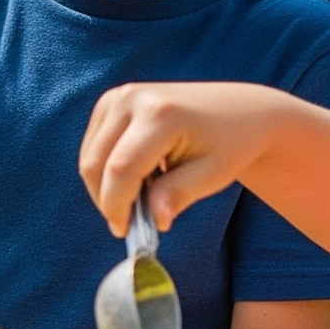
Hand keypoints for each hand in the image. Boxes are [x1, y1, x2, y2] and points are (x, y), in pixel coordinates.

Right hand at [79, 81, 285, 237]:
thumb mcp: (212, 175)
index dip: (116, 205)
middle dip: (107, 199)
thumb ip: (178, 195)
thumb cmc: (230, 143)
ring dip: (104, 187)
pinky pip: (93, 147)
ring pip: (89, 157)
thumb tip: (154, 220)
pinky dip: (105, 171)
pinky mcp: (110, 101)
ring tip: (137, 198)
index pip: (121, 168)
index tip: (124, 232)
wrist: (240, 109)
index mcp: (161, 114)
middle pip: (96, 163)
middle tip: (128, 223)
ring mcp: (118, 96)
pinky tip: (134, 178)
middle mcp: (132, 98)